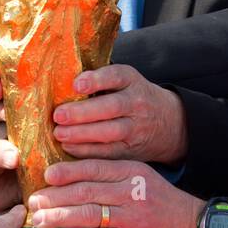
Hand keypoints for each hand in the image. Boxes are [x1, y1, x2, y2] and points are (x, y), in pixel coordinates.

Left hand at [28, 161, 205, 227]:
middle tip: (34, 201)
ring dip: (60, 218)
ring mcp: (132, 217)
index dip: (67, 171)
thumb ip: (115, 178)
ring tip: (40, 221)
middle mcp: (131, 191)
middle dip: (55, 196)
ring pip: (88, 214)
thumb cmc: (165, 205)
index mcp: (132, 172)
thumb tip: (78, 181)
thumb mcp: (144, 181)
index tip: (47, 175)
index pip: (94, 167)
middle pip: (85, 190)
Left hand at [52, 65, 187, 164]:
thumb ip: (98, 81)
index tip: (76, 85)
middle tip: (58, 116)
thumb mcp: (123, 82)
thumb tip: (59, 81)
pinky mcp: (132, 149)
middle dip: (83, 112)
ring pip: (111, 132)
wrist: (168, 123)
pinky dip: (87, 151)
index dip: (96, 80)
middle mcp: (137, 102)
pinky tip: (69, 147)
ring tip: (60, 134)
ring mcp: (137, 127)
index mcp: (131, 80)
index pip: (116, 76)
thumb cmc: (131, 98)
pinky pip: (109, 152)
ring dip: (82, 134)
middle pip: (112, 107)